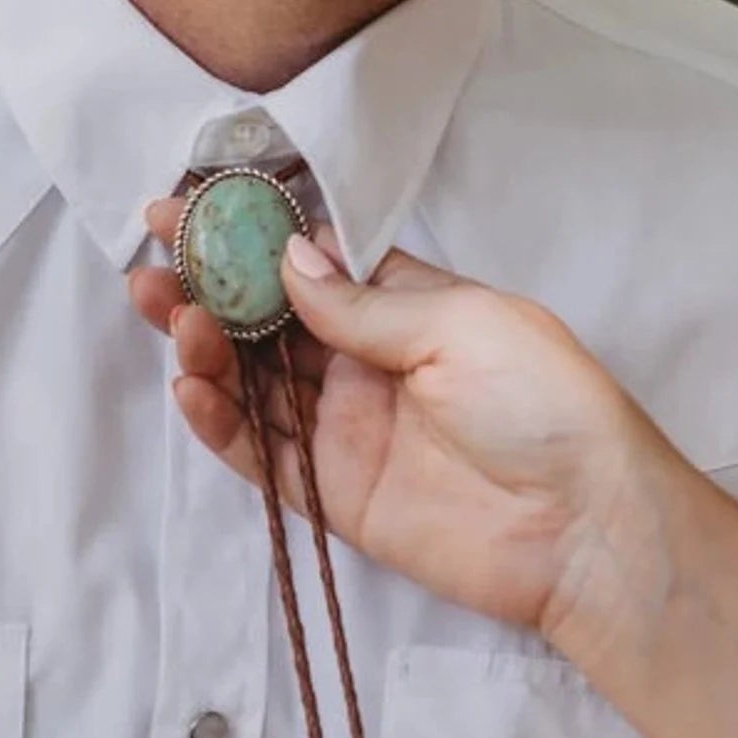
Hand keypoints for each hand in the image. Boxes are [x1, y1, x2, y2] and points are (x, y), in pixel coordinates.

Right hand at [128, 202, 668, 640]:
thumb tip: (289, 255)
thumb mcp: (462, 325)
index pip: (312, 265)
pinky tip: (187, 385)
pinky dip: (219, 421)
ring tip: (165, 313)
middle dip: (209, 287)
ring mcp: (345, 429)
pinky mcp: (332, 493)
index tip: (191, 209)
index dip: (253, 239)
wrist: (586, 528)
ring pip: (254, 382)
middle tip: (151, 260)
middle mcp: (366, 362)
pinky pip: (260, 454)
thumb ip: (366, 303)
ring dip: (205, 345)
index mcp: (406, 308)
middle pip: (269, 321)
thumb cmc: (543, 402)